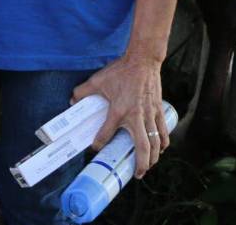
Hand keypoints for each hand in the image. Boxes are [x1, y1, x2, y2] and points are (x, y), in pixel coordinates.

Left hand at [72, 54, 167, 177]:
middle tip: (138, 174)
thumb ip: (83, 91)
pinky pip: (163, 131)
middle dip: (141, 163)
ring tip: (149, 166)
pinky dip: (163, 142)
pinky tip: (161, 149)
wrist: (143, 60)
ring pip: (155, 142)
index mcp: (119, 110)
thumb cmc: (121, 71)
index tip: (95, 148)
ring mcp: (149, 114)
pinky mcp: (158, 110)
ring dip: (154, 157)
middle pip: (142, 147)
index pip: (107, 132)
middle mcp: (136, 116)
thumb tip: (71, 101)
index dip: (100, 142)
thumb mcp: (98, 80)